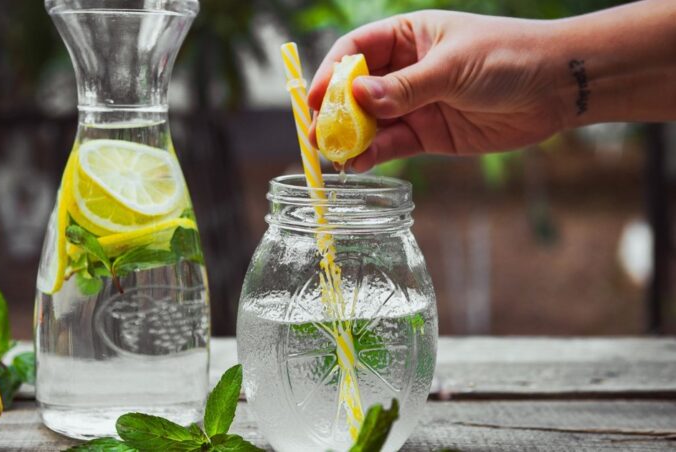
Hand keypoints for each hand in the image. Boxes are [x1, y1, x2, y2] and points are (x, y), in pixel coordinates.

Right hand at [308, 11, 569, 171]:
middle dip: (333, 111)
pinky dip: (372, 155)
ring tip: (333, 154)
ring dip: (349, 138)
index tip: (313, 98)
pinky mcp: (428, 135)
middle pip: (355, 90)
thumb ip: (405, 87)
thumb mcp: (452, 67)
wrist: (556, 87)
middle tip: (317, 133)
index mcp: (407, 37)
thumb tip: (356, 96)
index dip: (330, 72)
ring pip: (370, 122)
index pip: (355, 50)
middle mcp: (404, 70)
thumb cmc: (508, 57)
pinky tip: (357, 164)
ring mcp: (414, 104)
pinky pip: (391, 146)